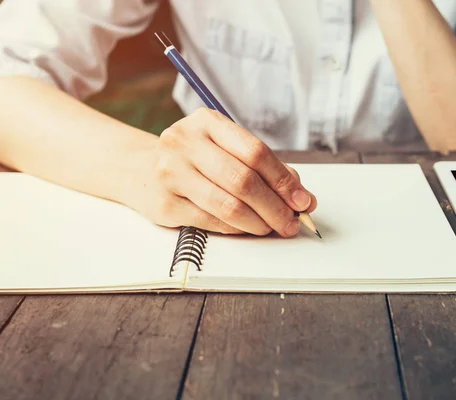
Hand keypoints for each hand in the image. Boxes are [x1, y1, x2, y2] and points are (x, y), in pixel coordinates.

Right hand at [130, 108, 316, 236]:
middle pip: (243, 180)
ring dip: (258, 222)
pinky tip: (248, 228)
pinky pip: (211, 221)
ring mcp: (171, 172)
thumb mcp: (225, 149)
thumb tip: (302, 196)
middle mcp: (185, 142)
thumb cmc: (194, 159)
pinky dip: (237, 229)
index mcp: (207, 122)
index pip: (255, 152)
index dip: (283, 180)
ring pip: (228, 205)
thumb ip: (264, 167)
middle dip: (275, 206)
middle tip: (291, 221)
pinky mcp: (164, 203)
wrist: (139, 168)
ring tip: (272, 228)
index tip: (303, 200)